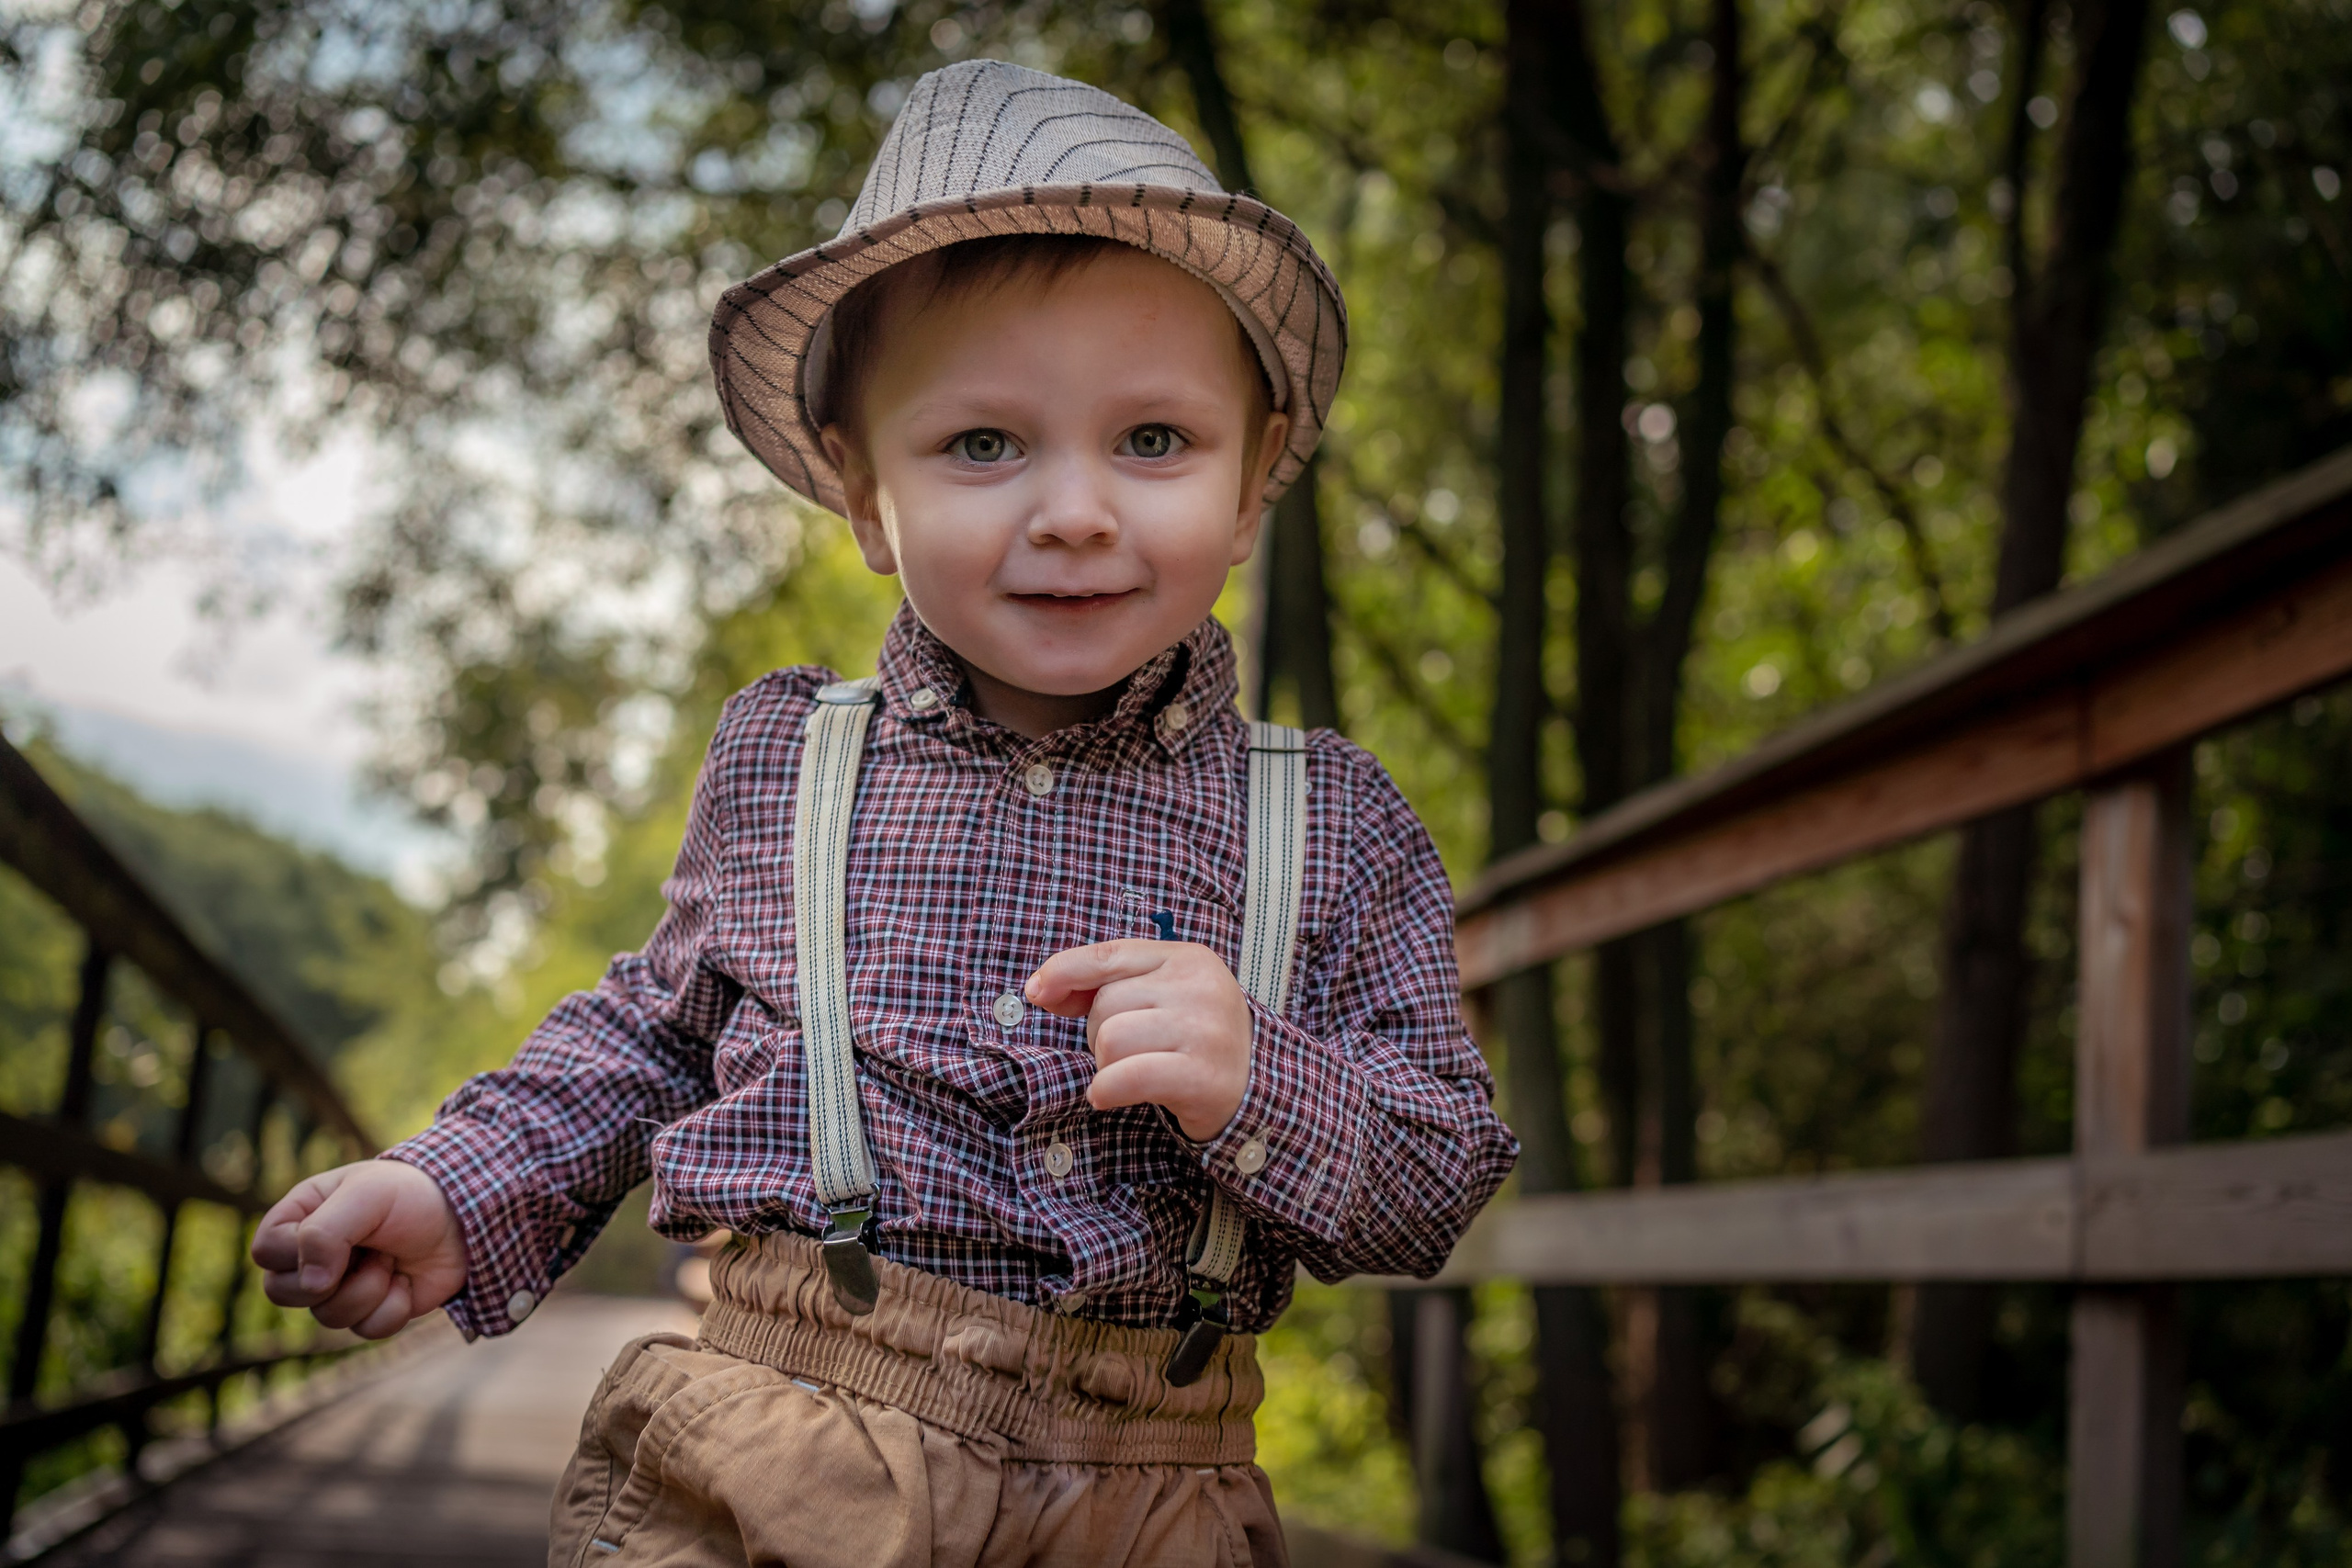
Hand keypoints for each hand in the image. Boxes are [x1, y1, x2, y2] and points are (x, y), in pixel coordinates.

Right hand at [252, 1159, 468, 1338]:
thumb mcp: (366, 1195)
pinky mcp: (372, 1308)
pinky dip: (392, 1308)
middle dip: (332, 1278)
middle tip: (369, 1250)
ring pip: (327, 1316)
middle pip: (283, 1293)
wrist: (466, 1216)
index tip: (339, 1234)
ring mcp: (341, 1285)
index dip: (297, 1252)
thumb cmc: (411, 1195)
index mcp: (301, 1217)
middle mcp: (314, 1254)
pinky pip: (365, 1330)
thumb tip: (311, 1284)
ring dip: (368, 1289)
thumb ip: (324, 1232)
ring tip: (391, 1260)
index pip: (266, 1252)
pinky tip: (406, 1281)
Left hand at [1026, 940, 1251, 1141]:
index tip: (1038, 992)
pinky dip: (1106, 1090)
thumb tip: (1041, 988)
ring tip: (1131, 1073)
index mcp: (1188, 958)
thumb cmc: (1195, 1038)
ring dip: (1105, 1065)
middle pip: (1106, 1004)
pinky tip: (1111, 1095)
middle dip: (1099, 1035)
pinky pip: (1126, 1077)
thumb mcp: (1162, 995)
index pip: (1109, 954)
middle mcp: (1200, 987)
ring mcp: (1205, 1030)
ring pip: (1110, 1040)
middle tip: (1129, 1053)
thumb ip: (1107, 984)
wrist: (1256, 1088)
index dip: (1064, 971)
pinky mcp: (1203, 1076)